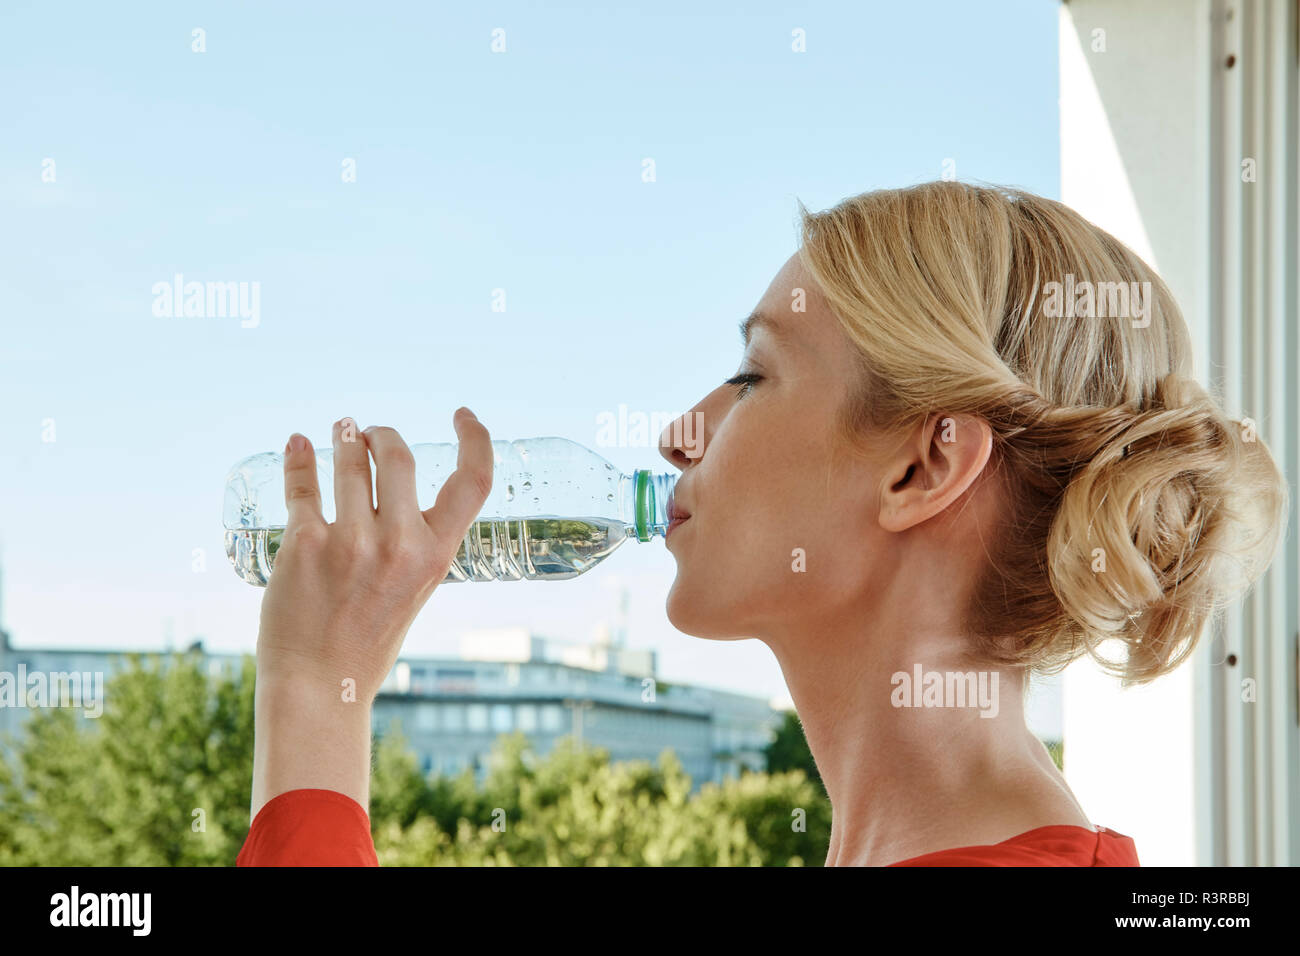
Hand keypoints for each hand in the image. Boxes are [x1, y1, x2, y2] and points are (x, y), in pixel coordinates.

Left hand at [248, 407, 491, 818]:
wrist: (320, 686)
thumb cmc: (366, 640)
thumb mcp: (414, 588)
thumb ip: (413, 541)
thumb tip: (387, 484)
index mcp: (436, 556)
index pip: (474, 482)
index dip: (474, 439)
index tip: (463, 414)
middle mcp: (400, 544)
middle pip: (398, 457)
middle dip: (381, 435)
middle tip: (369, 433)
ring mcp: (352, 542)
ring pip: (349, 461)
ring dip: (343, 438)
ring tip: (339, 431)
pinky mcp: (305, 545)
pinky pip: (302, 486)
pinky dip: (298, 459)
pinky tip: (295, 446)